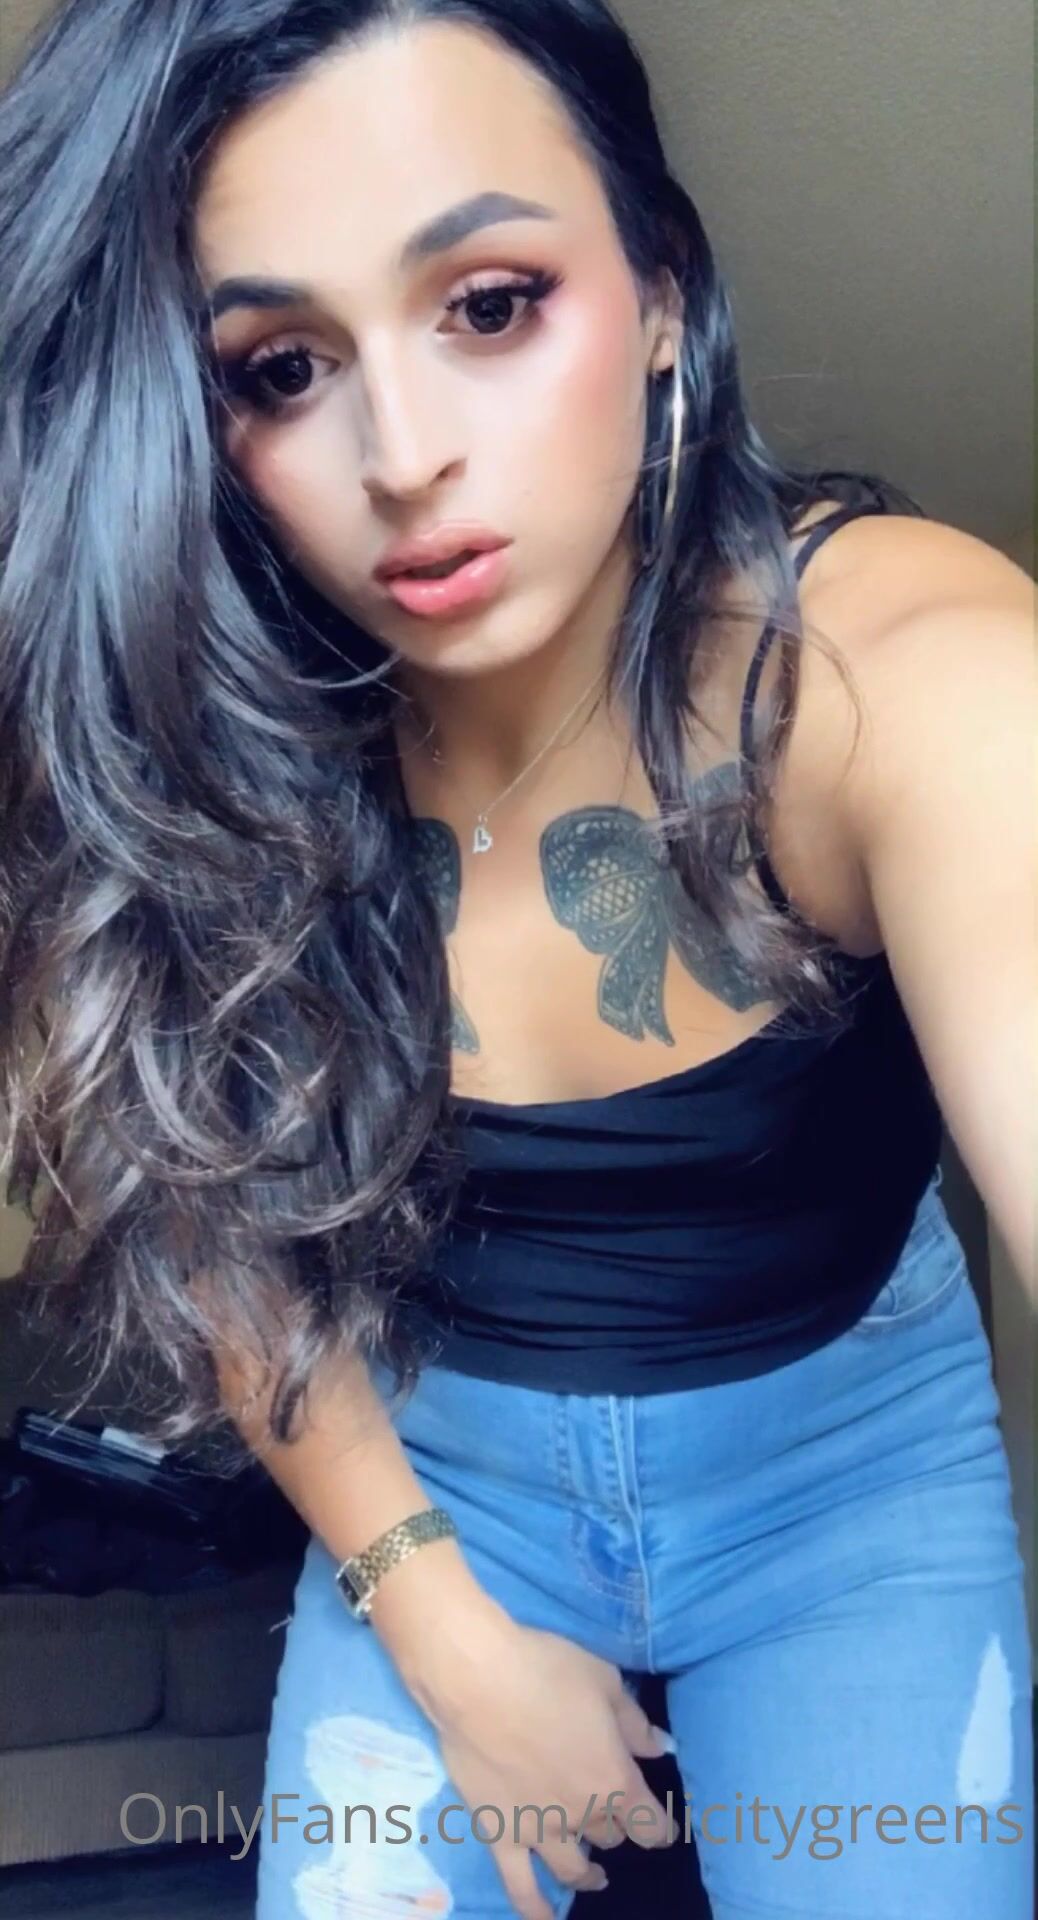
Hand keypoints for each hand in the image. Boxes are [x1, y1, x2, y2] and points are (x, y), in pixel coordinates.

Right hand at [415, 1609, 678, 1919]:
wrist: (478, 1678)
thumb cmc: (546, 1669)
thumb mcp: (605, 1681)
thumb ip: (634, 1723)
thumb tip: (659, 1749)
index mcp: (615, 1779)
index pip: (649, 1821)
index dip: (660, 1827)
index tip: (663, 1828)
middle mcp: (583, 1815)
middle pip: (610, 1836)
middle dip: (615, 1826)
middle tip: (608, 1813)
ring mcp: (540, 1831)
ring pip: (572, 1868)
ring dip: (588, 1872)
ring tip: (594, 1873)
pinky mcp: (500, 1835)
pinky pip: (520, 1886)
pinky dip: (534, 1910)